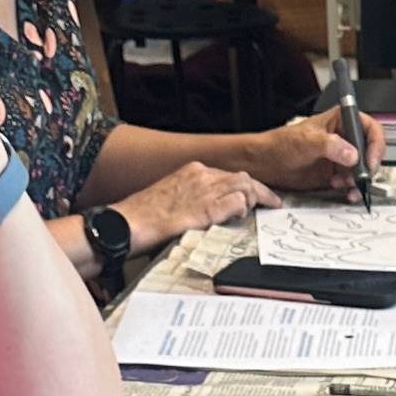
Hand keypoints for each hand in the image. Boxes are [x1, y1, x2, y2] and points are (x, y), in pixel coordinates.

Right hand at [123, 163, 276, 253]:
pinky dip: (243, 210)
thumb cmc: (142, 217)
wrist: (124, 224)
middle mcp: (200, 176)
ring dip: (254, 200)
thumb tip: (212, 209)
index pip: (229, 174)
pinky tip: (238, 218)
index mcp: (191, 171)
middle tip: (270, 204)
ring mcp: (203, 190)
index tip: (258, 196)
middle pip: (243, 177)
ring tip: (253, 214)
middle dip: (260, 191)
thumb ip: (193, 199)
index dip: (248, 186)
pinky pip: (237, 203)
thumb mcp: (172, 199)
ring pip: (244, 185)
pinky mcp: (204, 209)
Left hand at [246, 109, 387, 192]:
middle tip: (362, 177)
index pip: (370, 129)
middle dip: (368, 167)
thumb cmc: (281, 144)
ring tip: (348, 186)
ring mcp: (342, 157)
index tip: (370, 160)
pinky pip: (353, 183)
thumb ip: (331, 145)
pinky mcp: (337, 174)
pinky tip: (346, 192)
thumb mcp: (307, 141)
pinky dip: (353, 190)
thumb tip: (352, 155)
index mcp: (341, 121)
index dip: (375, 144)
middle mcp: (345, 139)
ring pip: (363, 170)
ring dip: (360, 181)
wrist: (267, 164)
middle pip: (370, 152)